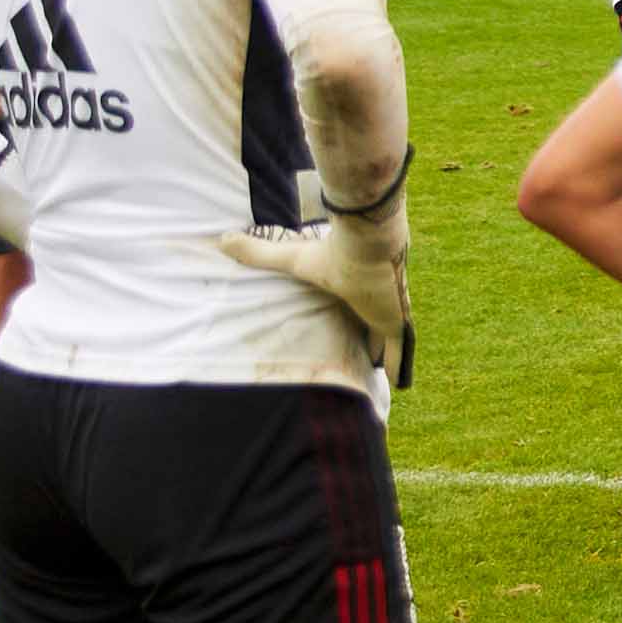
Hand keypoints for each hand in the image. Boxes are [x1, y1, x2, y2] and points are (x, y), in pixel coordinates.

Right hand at [216, 189, 416, 379]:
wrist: (368, 245)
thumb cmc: (331, 251)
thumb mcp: (290, 258)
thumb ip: (258, 253)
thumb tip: (221, 240)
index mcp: (349, 286)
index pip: (349, 303)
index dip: (347, 312)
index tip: (344, 321)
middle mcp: (370, 300)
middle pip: (369, 323)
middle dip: (367, 336)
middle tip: (361, 354)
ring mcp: (387, 312)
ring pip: (385, 339)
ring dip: (383, 352)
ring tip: (376, 370)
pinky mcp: (397, 324)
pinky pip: (399, 351)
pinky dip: (398, 365)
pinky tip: (400, 383)